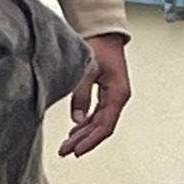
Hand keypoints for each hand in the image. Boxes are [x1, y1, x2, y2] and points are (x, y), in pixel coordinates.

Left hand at [59, 35, 131, 157]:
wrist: (103, 32)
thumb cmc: (98, 46)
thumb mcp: (87, 70)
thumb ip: (81, 95)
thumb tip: (77, 120)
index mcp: (118, 94)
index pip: (105, 125)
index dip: (91, 140)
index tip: (77, 151)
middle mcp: (118, 98)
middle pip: (101, 127)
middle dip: (83, 141)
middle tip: (65, 151)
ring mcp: (113, 97)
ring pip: (98, 122)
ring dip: (83, 134)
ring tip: (66, 145)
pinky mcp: (106, 93)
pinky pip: (96, 114)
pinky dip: (85, 124)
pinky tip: (74, 131)